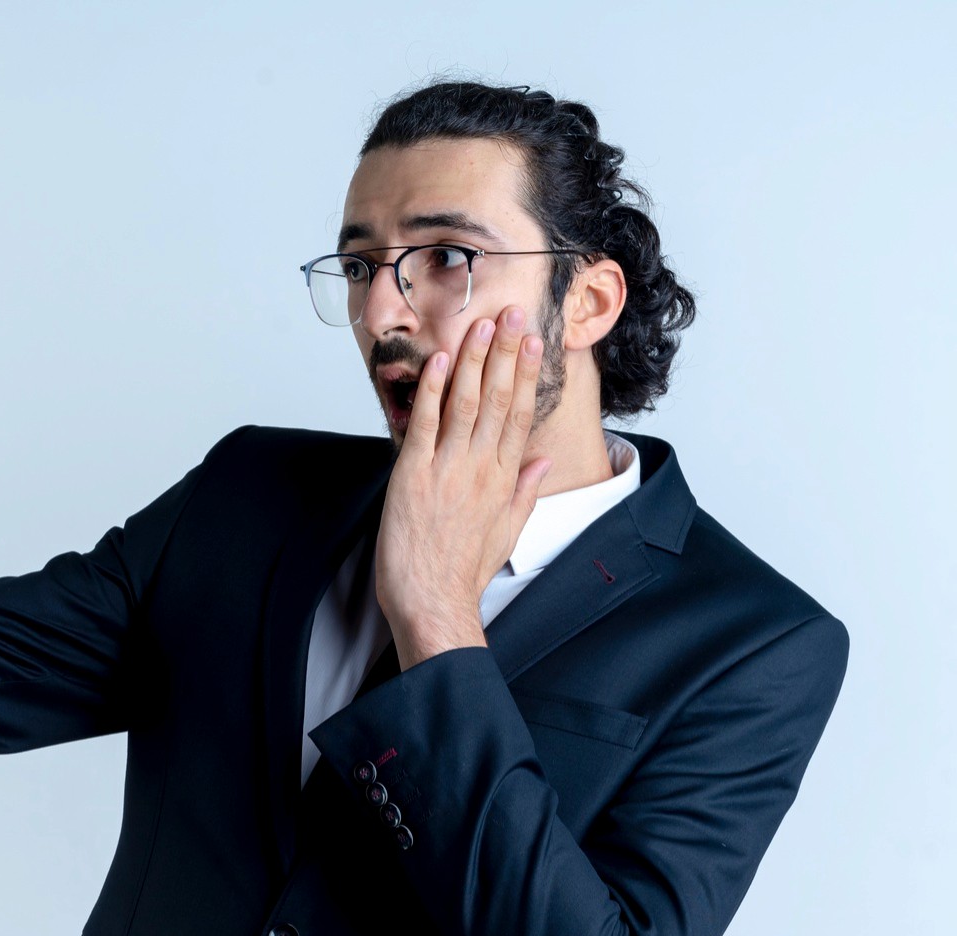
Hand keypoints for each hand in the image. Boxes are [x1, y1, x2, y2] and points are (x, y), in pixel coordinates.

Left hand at [371, 303, 553, 667]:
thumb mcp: (506, 533)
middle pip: (497, 399)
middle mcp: (481, 468)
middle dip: (506, 352)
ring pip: (465, 403)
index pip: (520, 414)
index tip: (534, 342)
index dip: (526, 374)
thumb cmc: (464, 572)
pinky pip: (425, 423)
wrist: (433, 601)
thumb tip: (542, 463)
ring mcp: (448, 469)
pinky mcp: (414, 475)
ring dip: (473, 360)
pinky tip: (439, 361)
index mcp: (504, 480)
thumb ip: (524, 492)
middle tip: (512, 313)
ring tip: (481, 325)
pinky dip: (432, 390)